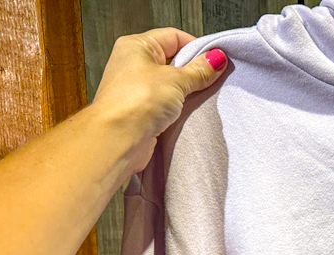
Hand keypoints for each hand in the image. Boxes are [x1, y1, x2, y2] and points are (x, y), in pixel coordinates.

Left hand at [89, 28, 226, 173]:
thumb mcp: (176, 80)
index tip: (216, 59)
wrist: (117, 139)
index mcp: (136, 46)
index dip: (196, 46)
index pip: (173, 37)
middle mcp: (133, 64)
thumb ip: (199, 70)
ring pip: (169, 84)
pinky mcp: (140, 112)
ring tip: (202, 96)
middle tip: (212, 79)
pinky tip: (189, 112)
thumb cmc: (137, 101)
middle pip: (172, 60)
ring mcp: (135, 89)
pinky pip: (165, 104)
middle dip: (193, 70)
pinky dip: (177, 108)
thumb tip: (216, 58)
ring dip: (186, 92)